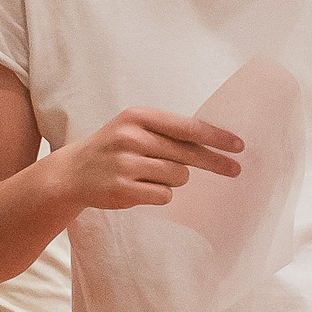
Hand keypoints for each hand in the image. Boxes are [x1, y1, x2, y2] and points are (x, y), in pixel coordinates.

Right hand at [49, 106, 242, 213]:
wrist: (72, 172)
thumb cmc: (113, 148)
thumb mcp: (134, 128)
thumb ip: (166, 132)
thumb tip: (212, 144)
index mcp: (137, 116)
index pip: (187, 127)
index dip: (216, 137)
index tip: (239, 146)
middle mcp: (131, 137)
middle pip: (188, 154)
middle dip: (214, 163)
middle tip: (235, 170)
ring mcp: (126, 164)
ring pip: (178, 176)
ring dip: (174, 179)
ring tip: (151, 175)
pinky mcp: (123, 190)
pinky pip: (164, 195)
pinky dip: (160, 194)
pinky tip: (141, 188)